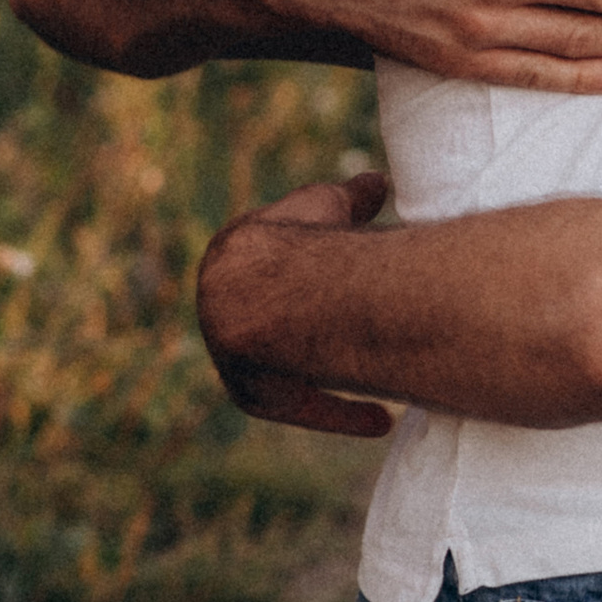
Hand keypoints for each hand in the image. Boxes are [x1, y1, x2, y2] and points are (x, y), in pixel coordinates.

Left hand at [198, 171, 399, 439]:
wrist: (279, 294)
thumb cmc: (310, 240)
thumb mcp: (331, 204)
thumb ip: (351, 197)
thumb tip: (378, 182)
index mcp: (229, 255)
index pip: (270, 266)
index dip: (312, 273)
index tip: (346, 283)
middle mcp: (219, 306)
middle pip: (277, 322)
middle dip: (317, 329)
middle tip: (364, 335)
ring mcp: (229, 354)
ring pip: (284, 366)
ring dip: (327, 371)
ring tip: (380, 380)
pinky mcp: (249, 393)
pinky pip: (296, 404)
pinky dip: (338, 412)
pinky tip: (382, 419)